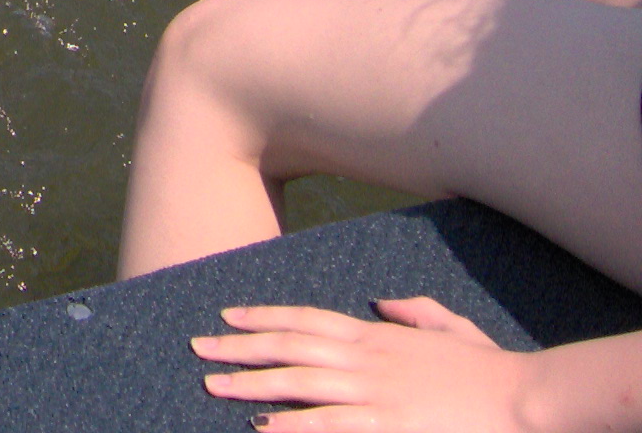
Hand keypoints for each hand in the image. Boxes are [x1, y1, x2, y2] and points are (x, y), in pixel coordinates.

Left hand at [195, 298, 531, 431]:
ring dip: (251, 384)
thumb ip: (413, 313)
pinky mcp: (389, 427)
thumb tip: (384, 304)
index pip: (306, 319)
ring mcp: (375, 394)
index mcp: (377, 334)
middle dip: (240, 348)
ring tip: (213, 385)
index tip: (228, 315)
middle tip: (199, 348)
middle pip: (289, 348)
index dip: (263, 316)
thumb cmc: (488, 368)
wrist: (525, 398)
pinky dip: (293, 426)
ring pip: (299, 384)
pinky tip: (262, 428)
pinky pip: (330, 426)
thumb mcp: (447, 326)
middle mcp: (367, 358)